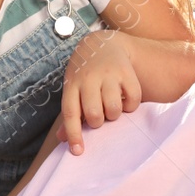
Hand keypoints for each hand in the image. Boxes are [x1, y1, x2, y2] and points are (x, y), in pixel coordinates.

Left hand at [58, 30, 141, 155]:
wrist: (102, 43)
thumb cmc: (84, 74)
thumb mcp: (73, 88)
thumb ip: (70, 113)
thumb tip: (61, 139)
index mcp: (72, 85)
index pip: (70, 114)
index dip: (73, 135)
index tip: (77, 152)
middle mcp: (89, 79)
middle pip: (94, 115)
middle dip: (98, 123)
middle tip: (100, 116)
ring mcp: (108, 74)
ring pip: (114, 109)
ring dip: (114, 115)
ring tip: (112, 108)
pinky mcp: (126, 71)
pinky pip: (133, 99)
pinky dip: (131, 106)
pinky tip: (125, 100)